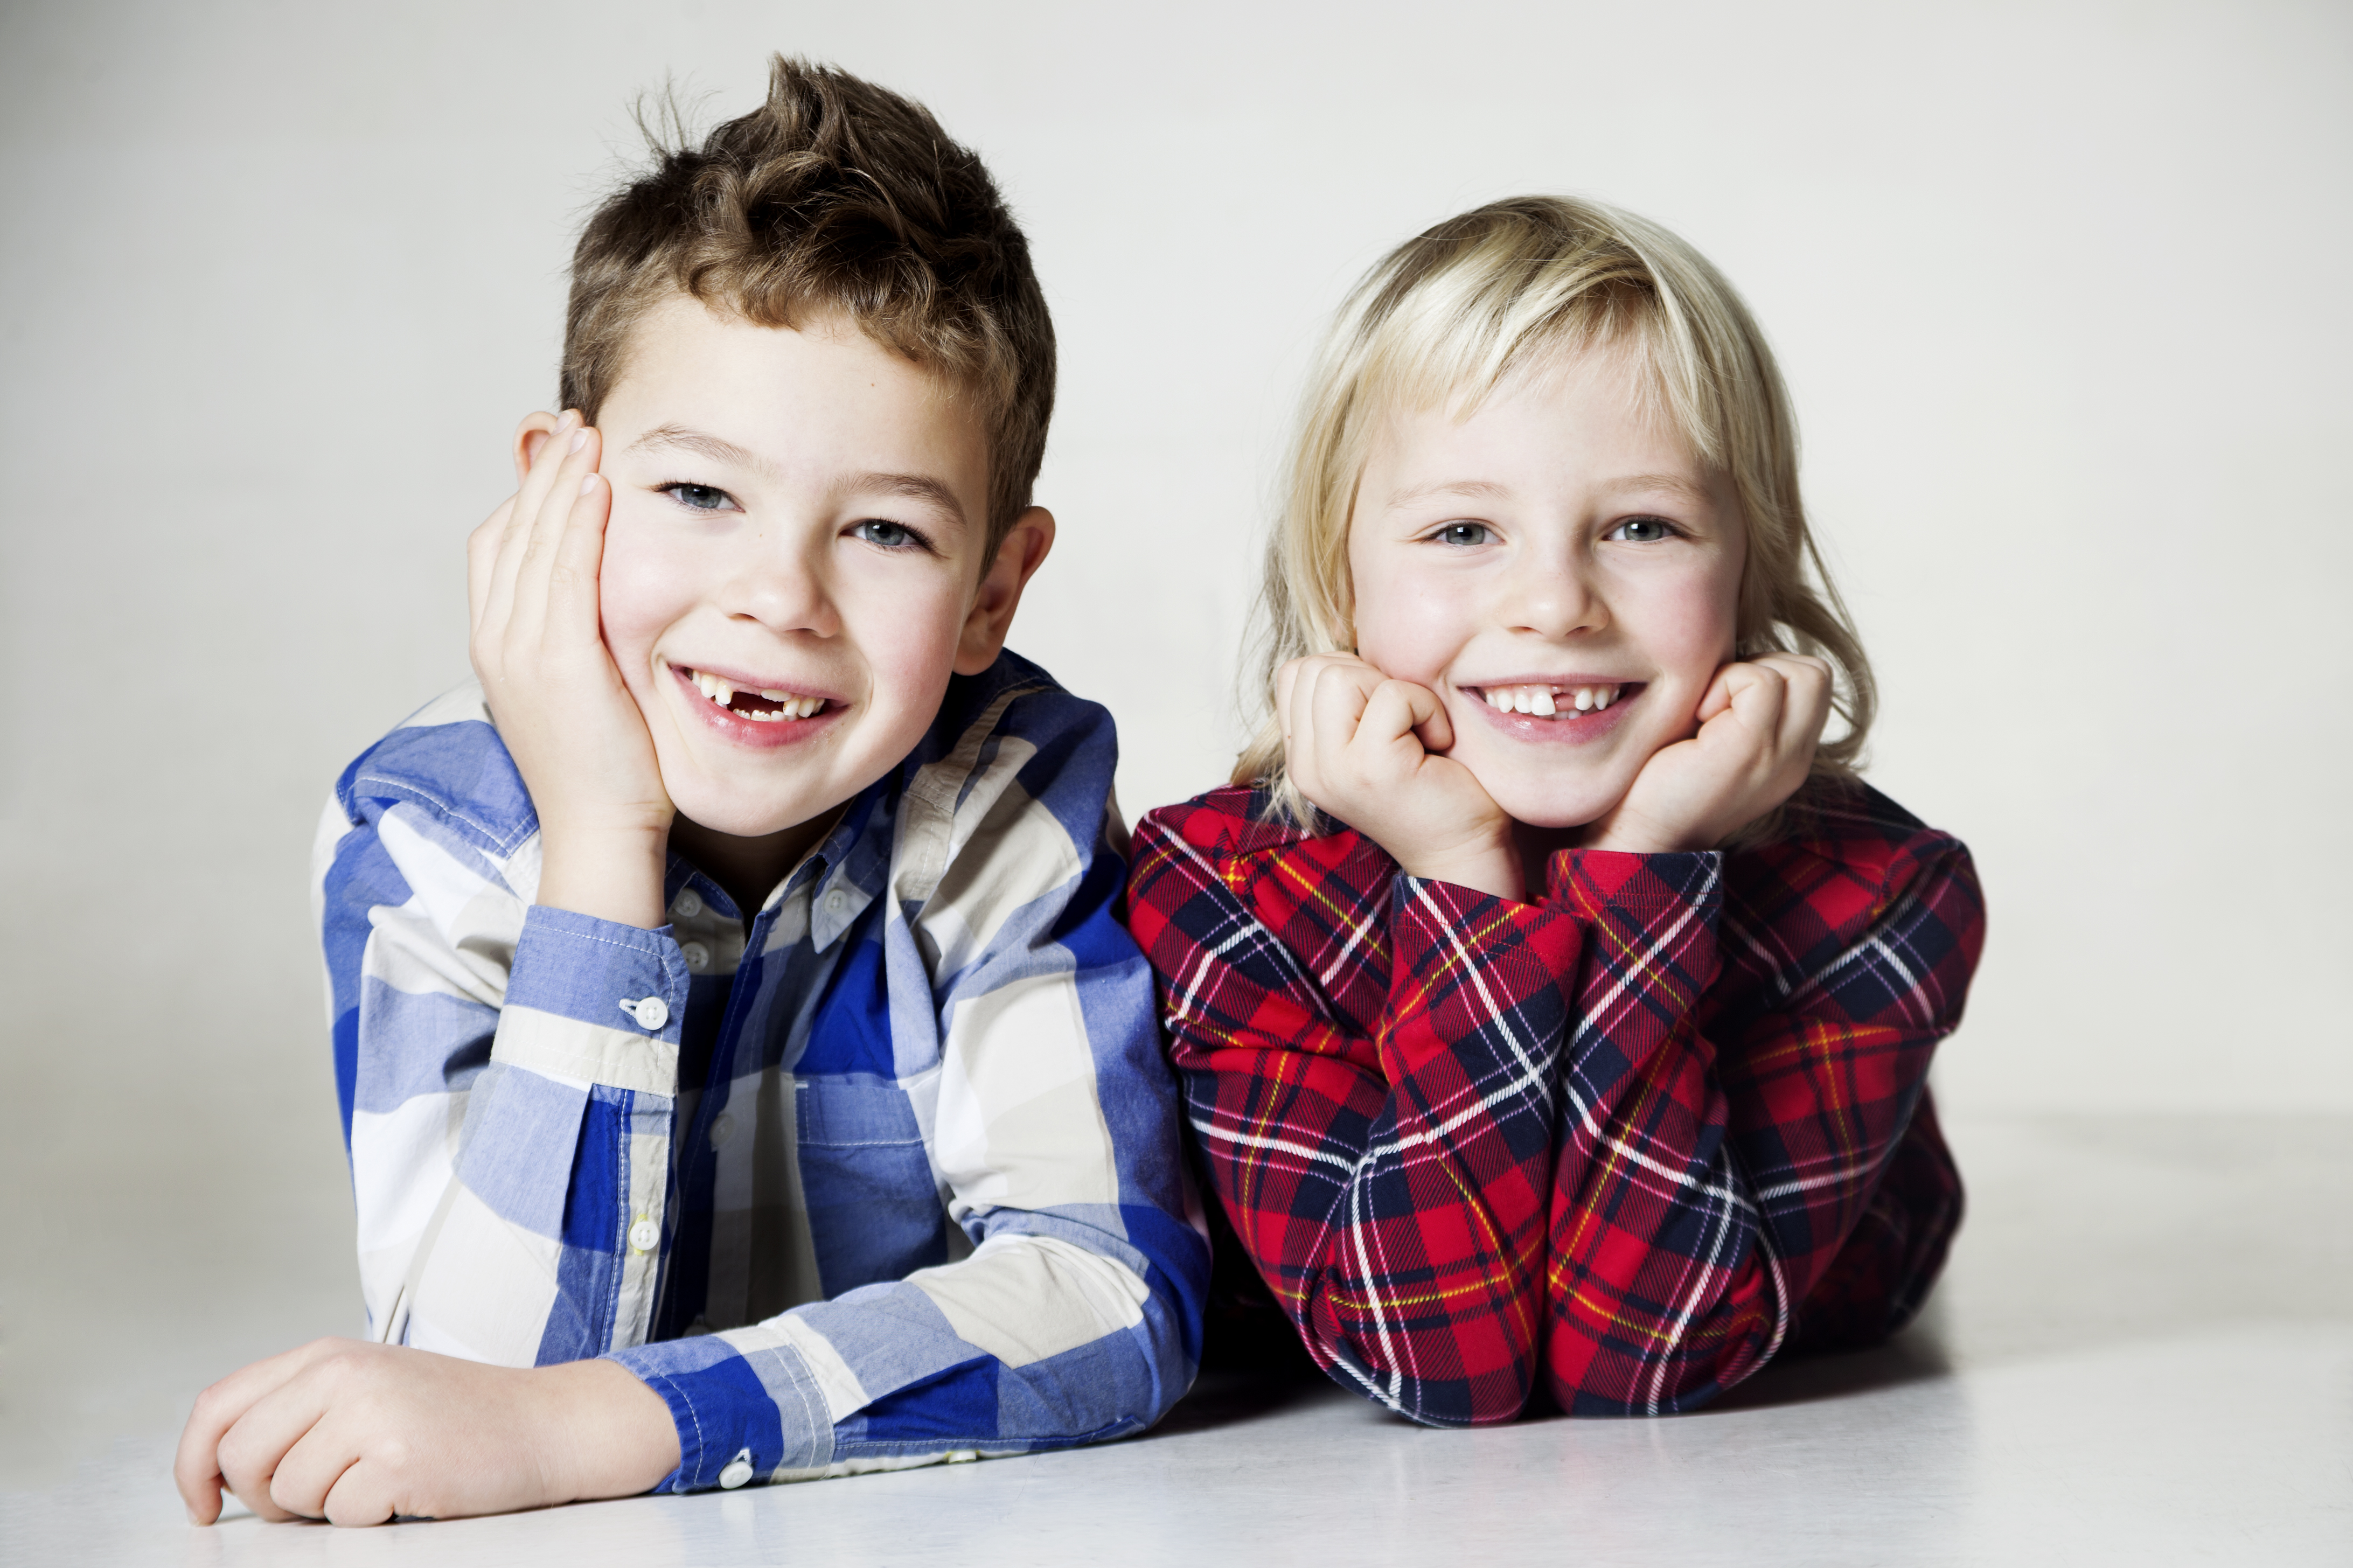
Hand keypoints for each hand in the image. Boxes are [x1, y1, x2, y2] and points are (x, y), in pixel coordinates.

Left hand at [174, 1338, 679, 1526]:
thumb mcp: (370, 1385)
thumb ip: (298, 1407)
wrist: (545, 1423)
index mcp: (328, 1355)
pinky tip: (409, 1489)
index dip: (192, 1463)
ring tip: (379, 1479)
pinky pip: (342, 1516)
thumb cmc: (456, 1415)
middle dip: (264, 1495)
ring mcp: (372, 1414)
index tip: (202, 1503)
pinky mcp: (399, 1459)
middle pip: (240, 1457)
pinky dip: (371, 1518)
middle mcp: (344, 1374)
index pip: (218, 1406)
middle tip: (316, 1495)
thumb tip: (219, 1465)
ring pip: (287, 1494)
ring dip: (327, 1506)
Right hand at [469, 412, 670, 926]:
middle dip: (540, 473)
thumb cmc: (606, 770)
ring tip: (587, 436)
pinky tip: (598, 487)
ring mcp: (521, 651)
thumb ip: (577, 637)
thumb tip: (597, 597)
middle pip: (509, 531)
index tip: (558, 456)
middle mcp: (498, 641)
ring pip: (533, 543)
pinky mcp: (558, 663)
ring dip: (559, 483)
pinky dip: (577, 525)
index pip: (497, 547)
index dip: (524, 495)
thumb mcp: (581, 690)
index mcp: (497, 646)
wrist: (600, 833)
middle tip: (572, 425)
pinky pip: (563, 576)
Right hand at [1278, 654, 1522, 900]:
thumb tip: (1347, 634)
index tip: (1383, 713)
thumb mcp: (1370, 738)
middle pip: (1314, 667)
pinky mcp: (1372, 768)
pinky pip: (1392, 695)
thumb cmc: (1429, 787)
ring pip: (1341, 675)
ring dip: (1395, 690)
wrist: (1462, 852)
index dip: (1346, 673)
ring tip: (1415, 730)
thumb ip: (1346, 702)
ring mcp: (1334, 769)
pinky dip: (1425, 708)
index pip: (1294, 672)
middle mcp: (1306, 767)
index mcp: (1301, 758)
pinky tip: (1436, 742)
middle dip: (1368, 678)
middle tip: (1402, 721)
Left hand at [1582, 653, 1831, 853]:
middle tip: (1715, 701)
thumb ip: (1738, 703)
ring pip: (1804, 671)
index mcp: (1789, 754)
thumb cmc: (1660, 780)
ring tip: (1706, 711)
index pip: (1812, 682)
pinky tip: (1697, 717)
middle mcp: (1796, 758)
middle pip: (1817, 672)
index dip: (1766, 672)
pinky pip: (1762, 682)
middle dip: (1764, 666)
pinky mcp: (1753, 750)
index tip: (1718, 702)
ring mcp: (1781, 756)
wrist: (1640, 836)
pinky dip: (1727, 682)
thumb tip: (1730, 652)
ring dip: (1746, 673)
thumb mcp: (1713, 737)